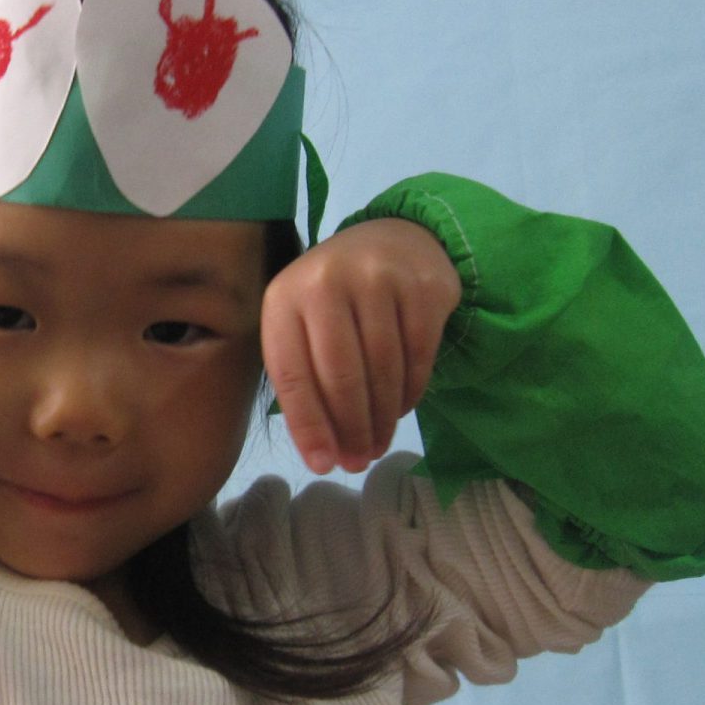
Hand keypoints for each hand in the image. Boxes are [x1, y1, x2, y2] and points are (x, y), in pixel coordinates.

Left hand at [261, 218, 462, 473]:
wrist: (392, 241)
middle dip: (351, 429)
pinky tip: (402, 409)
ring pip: (382, 369)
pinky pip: (418, 355)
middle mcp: (326, 281)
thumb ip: (304, 380)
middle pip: (340, 375)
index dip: (308, 425)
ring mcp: (377, 279)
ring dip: (382, 418)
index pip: (292, 373)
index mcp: (283, 297)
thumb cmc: (334, 299)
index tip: (323, 464)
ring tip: (378, 443)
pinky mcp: (421, 286)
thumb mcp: (302, 326)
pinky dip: (410, 392)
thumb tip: (324, 454)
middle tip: (359, 461)